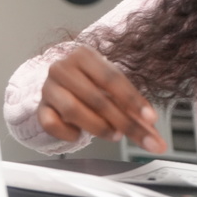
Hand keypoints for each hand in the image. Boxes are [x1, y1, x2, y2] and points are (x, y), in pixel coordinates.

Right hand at [39, 45, 164, 152]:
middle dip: (122, 121)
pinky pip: (52, 124)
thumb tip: (156, 141)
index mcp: (83, 55)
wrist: (62, 87)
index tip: (151, 118)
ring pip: (73, 110)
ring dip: (98, 127)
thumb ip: (136, 114)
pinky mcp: (40, 108)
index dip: (132, 99)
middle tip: (141, 137)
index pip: (110, 78)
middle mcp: (61, 68)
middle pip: (95, 97)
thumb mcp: (115, 92)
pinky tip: (79, 134)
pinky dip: (69, 134)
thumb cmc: (93, 86)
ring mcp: (48, 88)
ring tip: (114, 135)